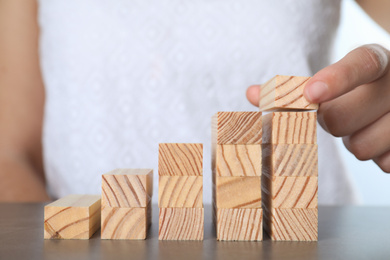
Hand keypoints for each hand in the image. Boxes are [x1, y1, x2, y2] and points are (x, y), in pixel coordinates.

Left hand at [246, 44, 389, 171]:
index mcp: (378, 61)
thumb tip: (252, 93)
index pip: (362, 64)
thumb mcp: (334, 80)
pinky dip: (376, 156)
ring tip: (364, 125)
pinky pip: (384, 163)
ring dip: (353, 142)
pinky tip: (380, 137)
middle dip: (329, 123)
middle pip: (341, 119)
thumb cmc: (357, 89)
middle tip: (338, 114)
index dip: (335, 80)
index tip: (310, 94)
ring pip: (360, 147)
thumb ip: (294, 88)